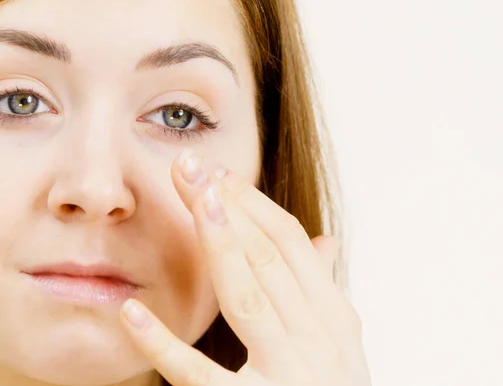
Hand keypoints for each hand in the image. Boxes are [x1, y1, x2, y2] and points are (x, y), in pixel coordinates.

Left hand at [119, 152, 371, 385]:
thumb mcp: (340, 341)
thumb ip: (325, 289)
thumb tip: (324, 241)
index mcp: (334, 315)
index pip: (290, 243)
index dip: (253, 202)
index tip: (217, 173)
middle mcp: (316, 337)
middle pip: (267, 256)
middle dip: (227, 205)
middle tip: (189, 166)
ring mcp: (287, 375)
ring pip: (247, 295)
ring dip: (217, 243)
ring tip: (190, 199)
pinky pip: (203, 375)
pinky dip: (166, 343)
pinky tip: (133, 312)